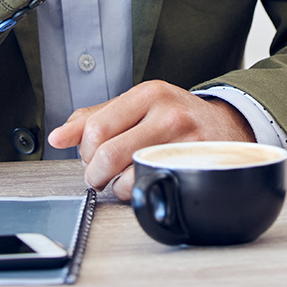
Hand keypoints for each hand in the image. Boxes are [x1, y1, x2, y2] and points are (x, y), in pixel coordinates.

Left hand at [45, 80, 252, 200]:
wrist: (228, 126)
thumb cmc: (177, 117)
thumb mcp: (138, 106)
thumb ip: (95, 118)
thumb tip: (58, 137)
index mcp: (149, 93)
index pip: (96, 127)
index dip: (85, 151)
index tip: (90, 157)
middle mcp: (168, 114)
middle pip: (108, 154)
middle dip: (95, 174)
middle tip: (99, 175)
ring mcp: (185, 142)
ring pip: (129, 178)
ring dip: (118, 187)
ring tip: (125, 178)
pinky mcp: (196, 167)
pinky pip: (154, 189)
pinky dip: (141, 193)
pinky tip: (145, 182)